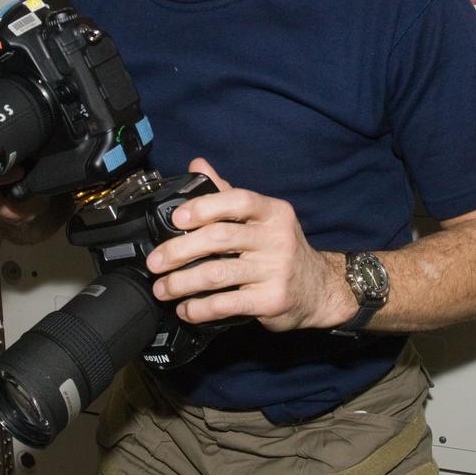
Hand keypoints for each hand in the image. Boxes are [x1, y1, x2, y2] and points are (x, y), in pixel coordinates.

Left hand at [145, 158, 345, 331]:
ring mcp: (275, 271)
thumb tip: (198, 165)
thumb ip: (227, 193)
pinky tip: (186, 309)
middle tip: (155, 261)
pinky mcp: (271, 300)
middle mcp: (276, 239)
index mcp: (272, 212)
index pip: (238, 200)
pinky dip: (200, 309)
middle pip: (220, 238)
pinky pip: (227, 304)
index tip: (177, 218)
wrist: (320, 290)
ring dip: (182, 282)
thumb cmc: (283, 249)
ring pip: (218, 273)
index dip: (205, 206)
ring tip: (162, 288)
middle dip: (179, 250)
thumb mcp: (263, 217)